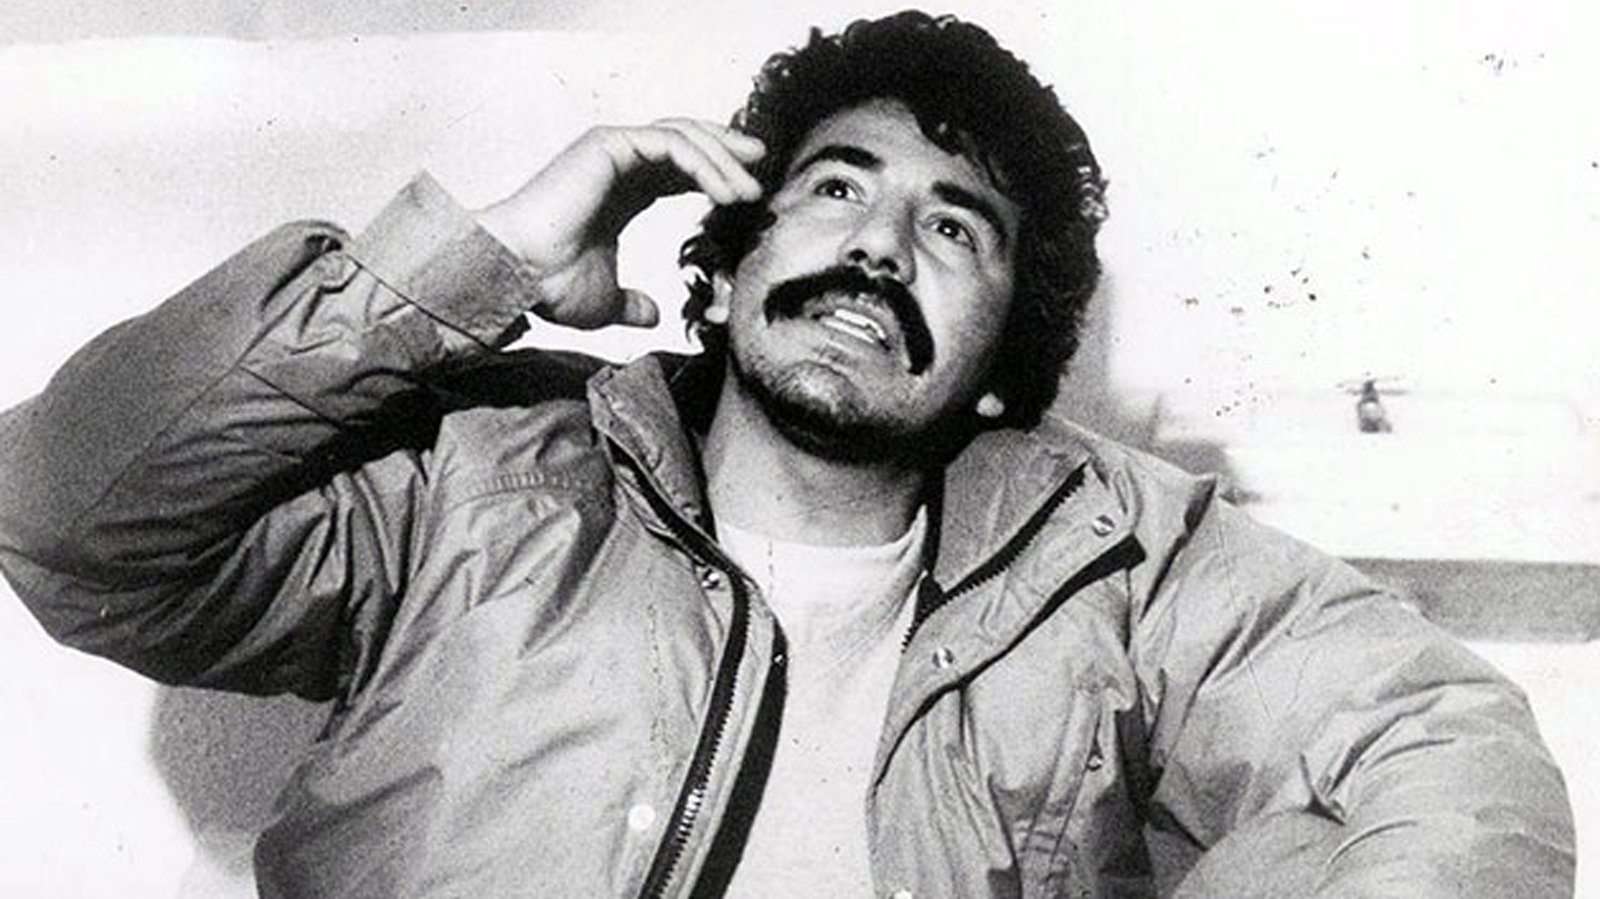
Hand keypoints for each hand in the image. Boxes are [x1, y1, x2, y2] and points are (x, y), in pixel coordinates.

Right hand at [476, 119, 764, 329]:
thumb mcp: (606, 302)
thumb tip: (653, 316)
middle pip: (687, 143)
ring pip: (684, 137)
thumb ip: (633, 304)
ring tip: (750, 192)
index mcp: (620, 191)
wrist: (516, 276)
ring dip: (724, 160)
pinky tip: (726, 192)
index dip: (714, 175)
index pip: (678, 169)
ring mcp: (612, 149)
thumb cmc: (548, 286)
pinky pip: (671, 144)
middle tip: (763, 167)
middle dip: (728, 152)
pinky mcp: (608, 145)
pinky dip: (704, 163)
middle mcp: (617, 164)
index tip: (748, 194)